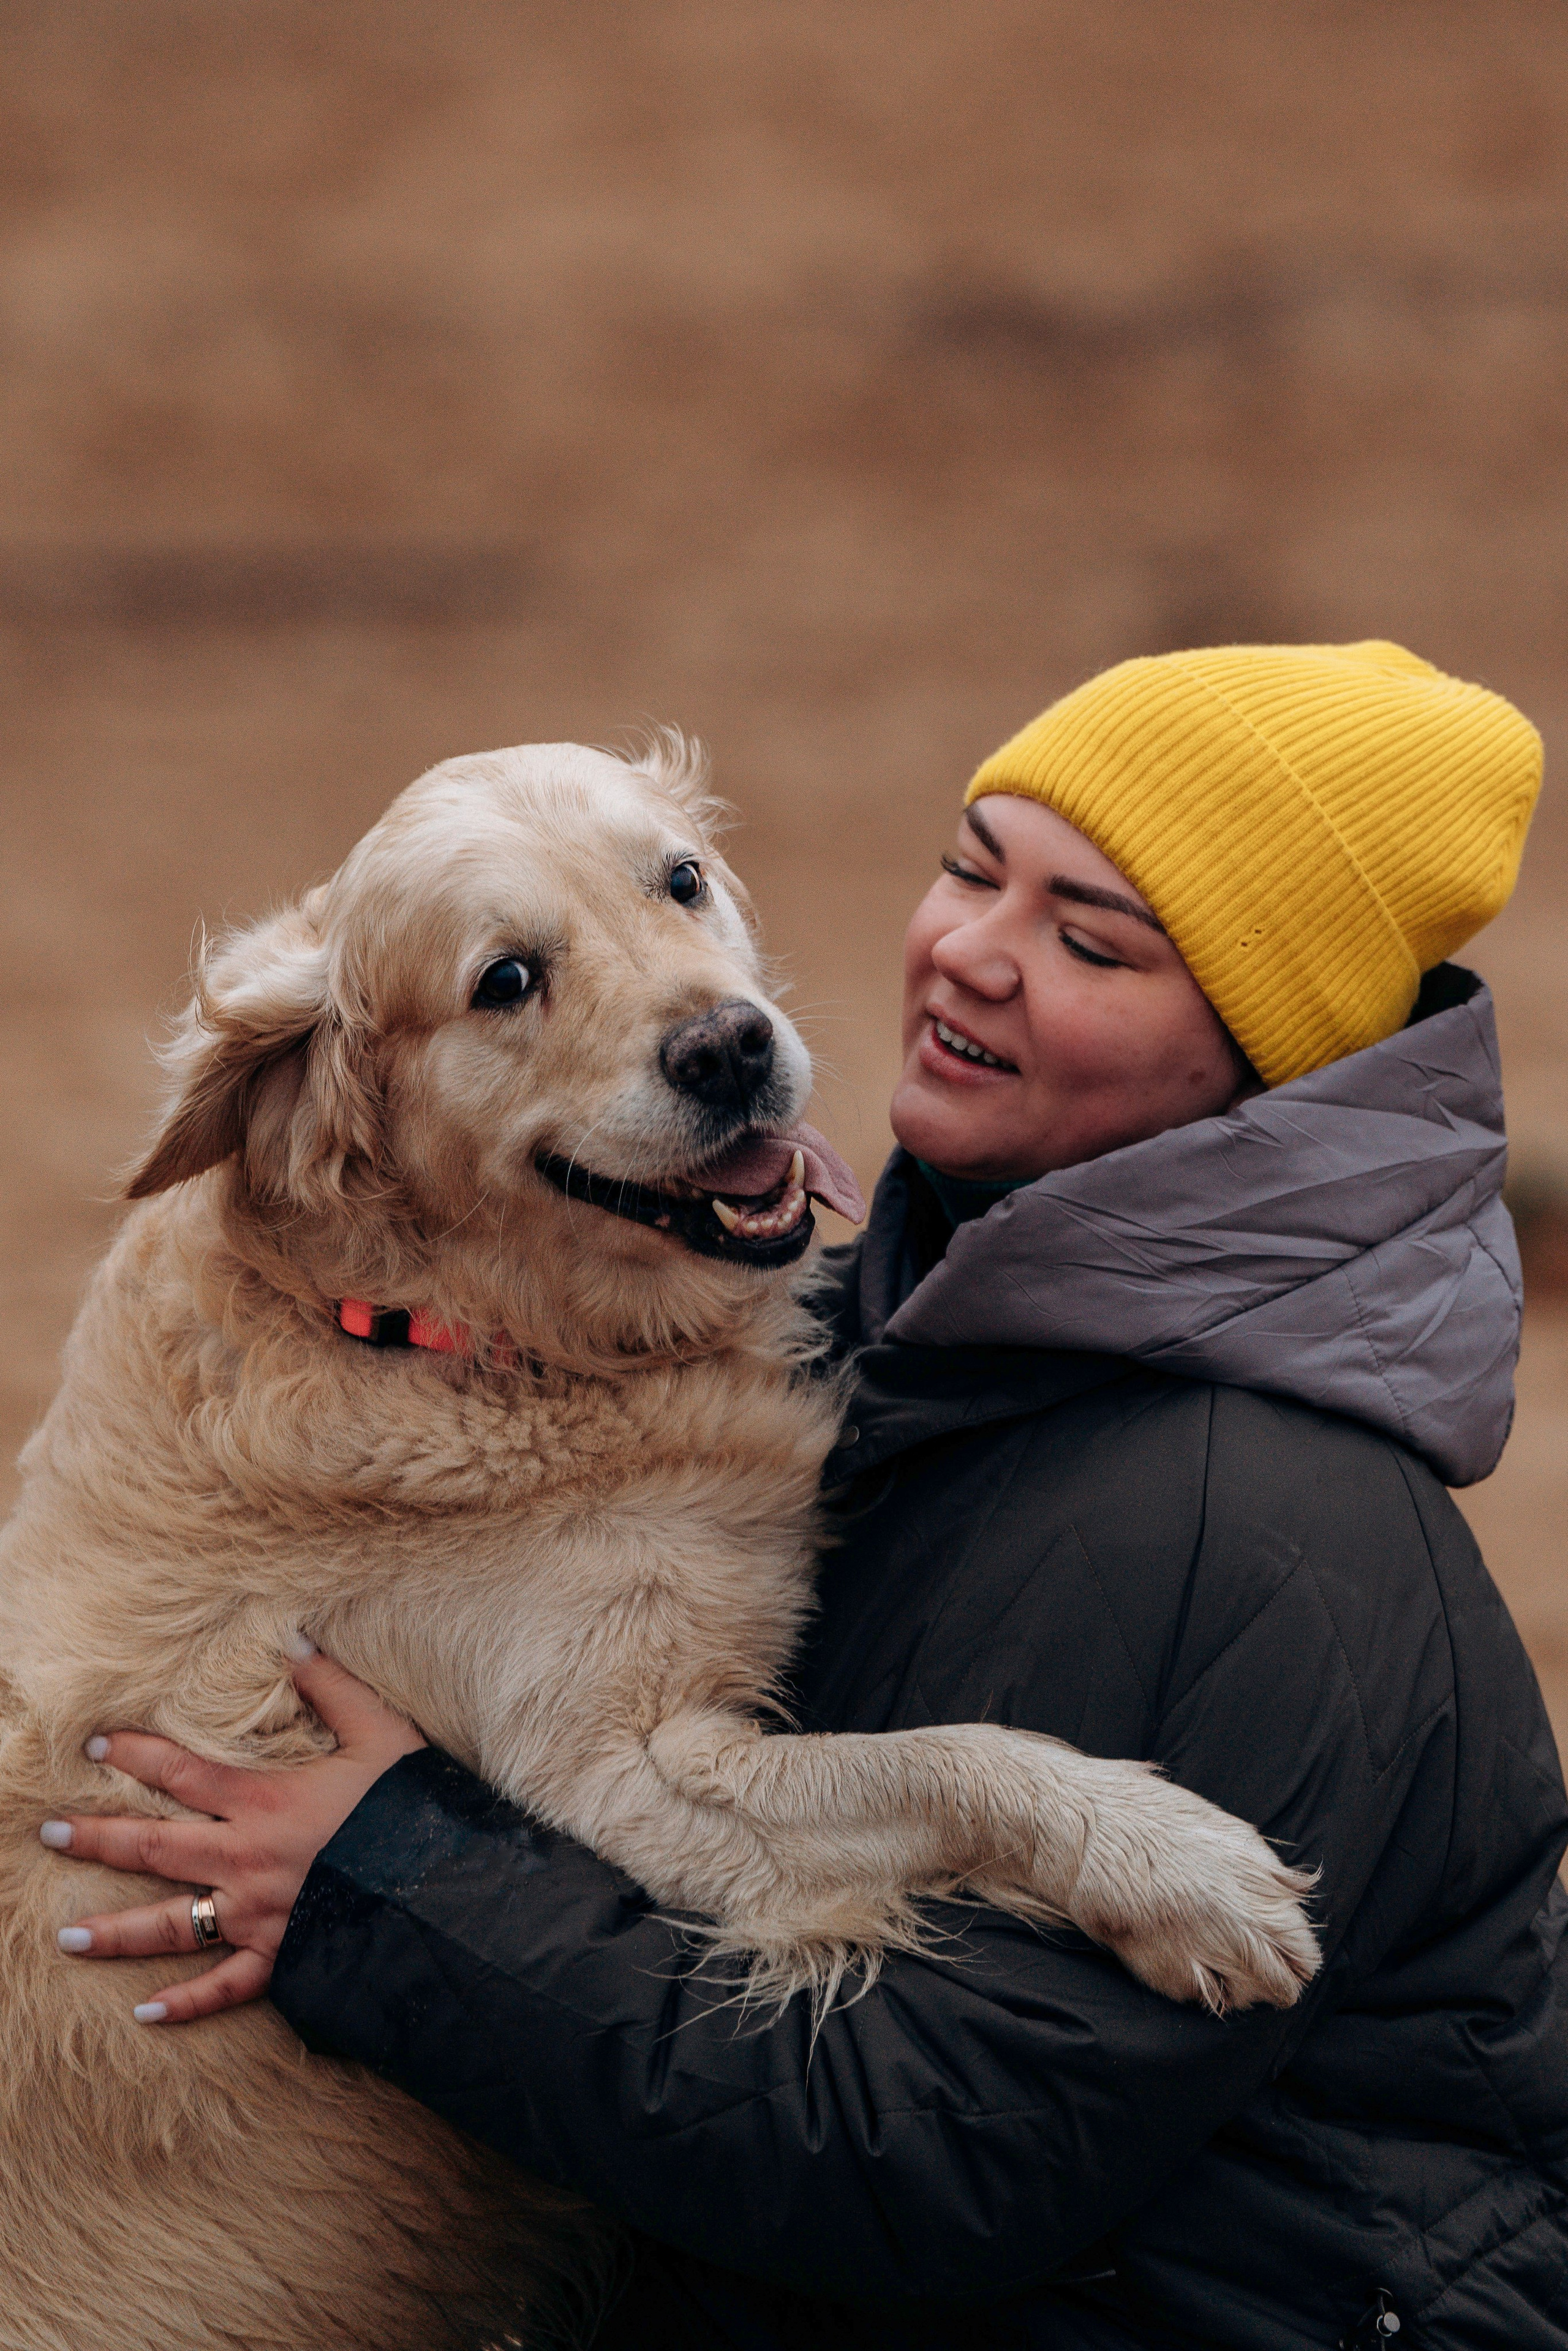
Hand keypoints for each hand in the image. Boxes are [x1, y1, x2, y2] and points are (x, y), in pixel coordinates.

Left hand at [39, 1640, 424, 2025]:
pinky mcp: (280, 1959)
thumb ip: (333, 1685)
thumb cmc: (411, 1806)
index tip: (94, 1747)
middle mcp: (246, 1861)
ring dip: (114, 1931)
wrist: (445, 1888)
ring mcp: (257, 1916)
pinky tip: (145, 2015)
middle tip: (47, 1835)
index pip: (181, 1773)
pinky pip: (223, 1988)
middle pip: (155, 1848)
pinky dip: (185, 2005)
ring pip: (170, 1925)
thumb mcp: (380, 1731)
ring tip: (64, 1935)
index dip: (135, 1756)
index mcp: (265, 1802)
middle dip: (97, 1839)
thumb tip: (293, 1639)